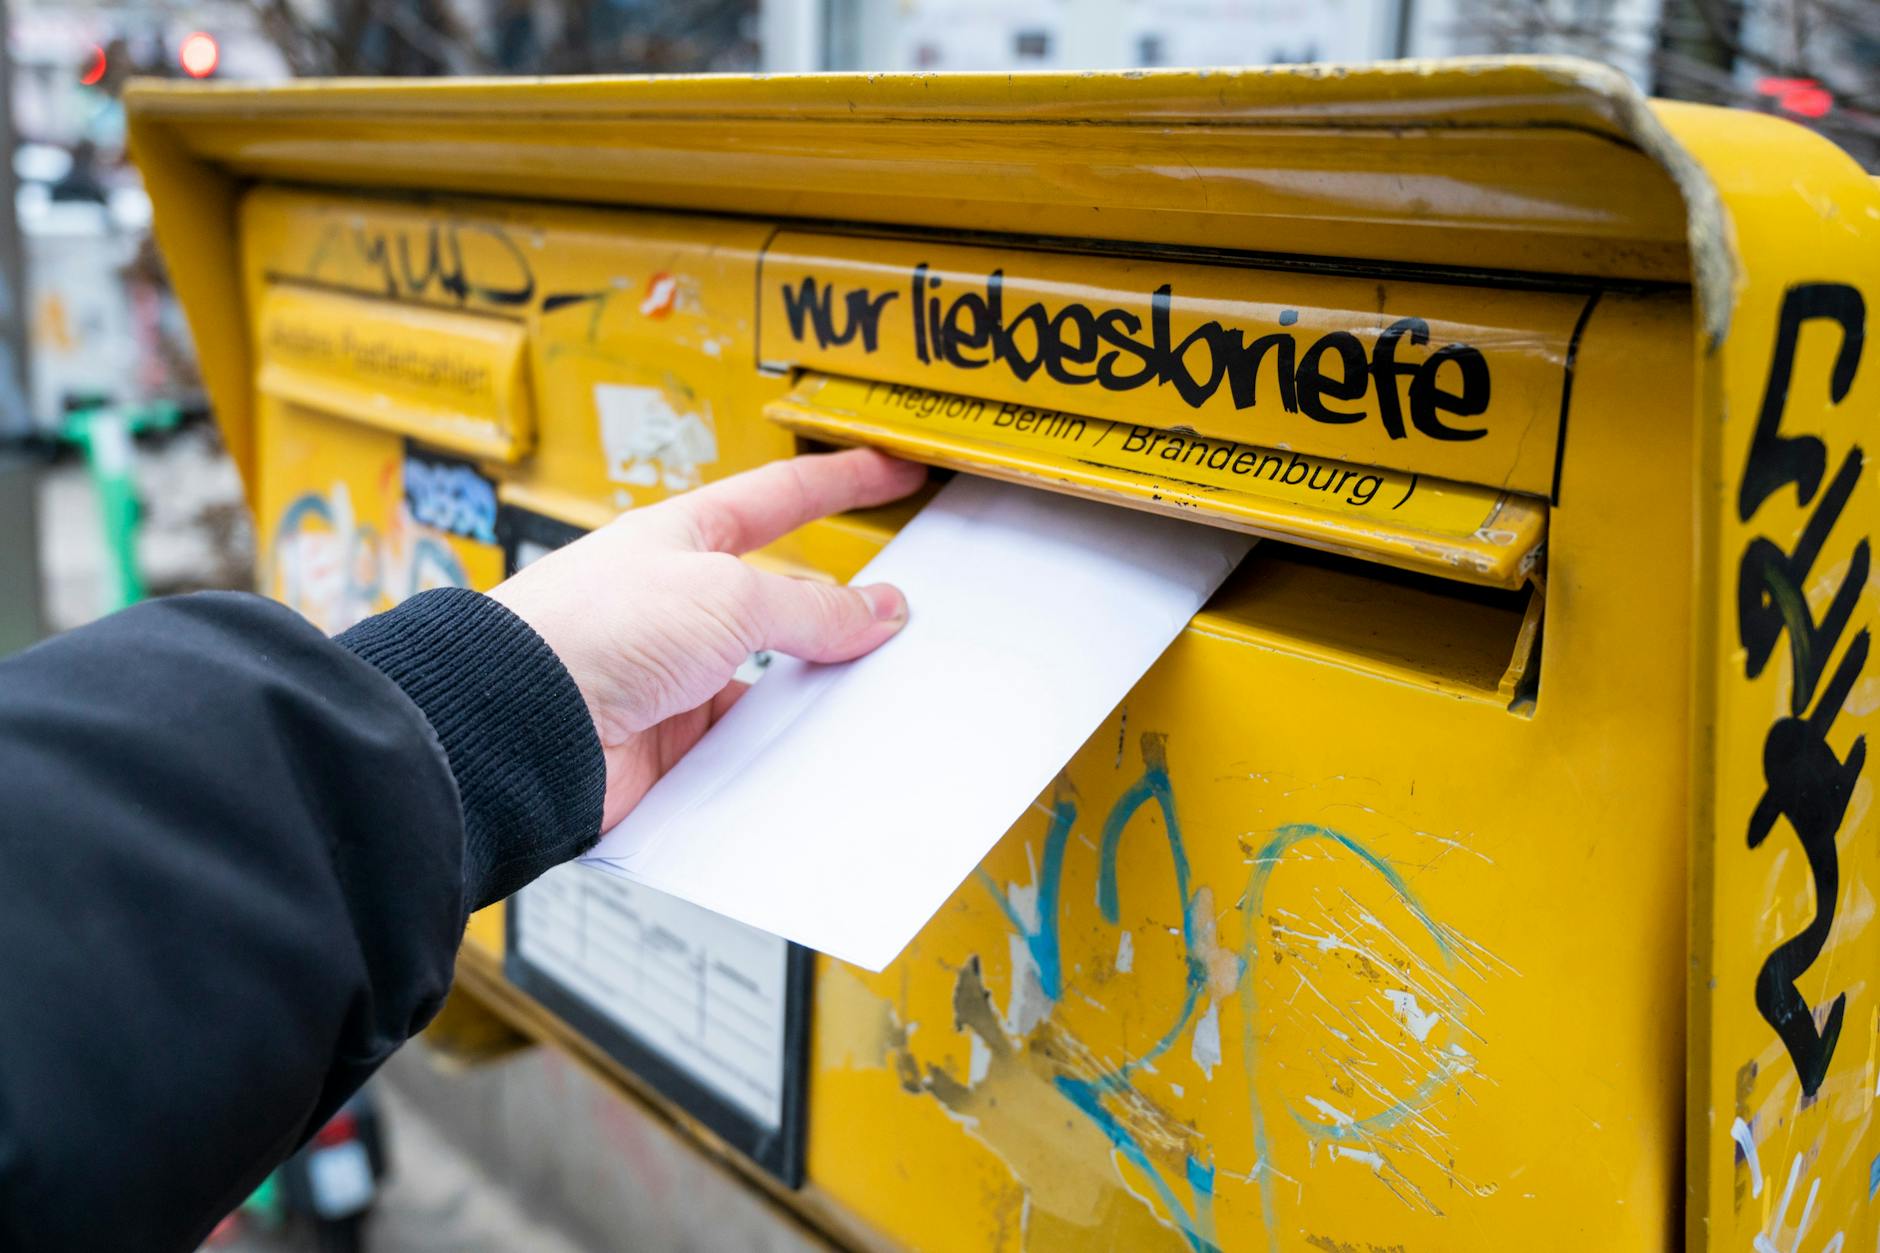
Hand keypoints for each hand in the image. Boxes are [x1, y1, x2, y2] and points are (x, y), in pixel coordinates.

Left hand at [489, 449, 926, 828]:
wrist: (521, 725)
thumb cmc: (591, 630)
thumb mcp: (726, 596)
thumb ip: (810, 608)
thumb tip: (876, 612)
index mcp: (683, 538)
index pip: (780, 498)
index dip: (842, 481)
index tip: (894, 472)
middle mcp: (677, 603)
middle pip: (781, 600)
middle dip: (839, 610)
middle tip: (903, 616)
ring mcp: (672, 675)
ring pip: (769, 679)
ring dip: (811, 690)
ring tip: (868, 695)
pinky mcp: (668, 743)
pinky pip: (744, 743)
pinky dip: (777, 749)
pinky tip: (809, 753)